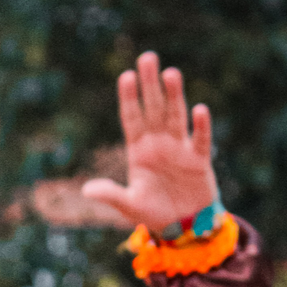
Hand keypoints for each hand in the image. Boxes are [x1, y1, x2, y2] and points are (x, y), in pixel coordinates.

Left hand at [81, 52, 219, 233]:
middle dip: (150, 85)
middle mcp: (159, 144)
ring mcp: (179, 149)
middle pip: (153, 109)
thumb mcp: (129, 205)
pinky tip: (199, 110)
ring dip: (174, 96)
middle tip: (147, 58)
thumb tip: (86, 190)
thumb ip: (111, 195)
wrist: (183, 228)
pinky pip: (199, 140)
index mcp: (139, 151)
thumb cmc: (154, 213)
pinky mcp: (199, 161)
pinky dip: (200, 127)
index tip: (125, 76)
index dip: (129, 99)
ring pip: (176, 116)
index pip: (132, 119)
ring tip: (170, 73)